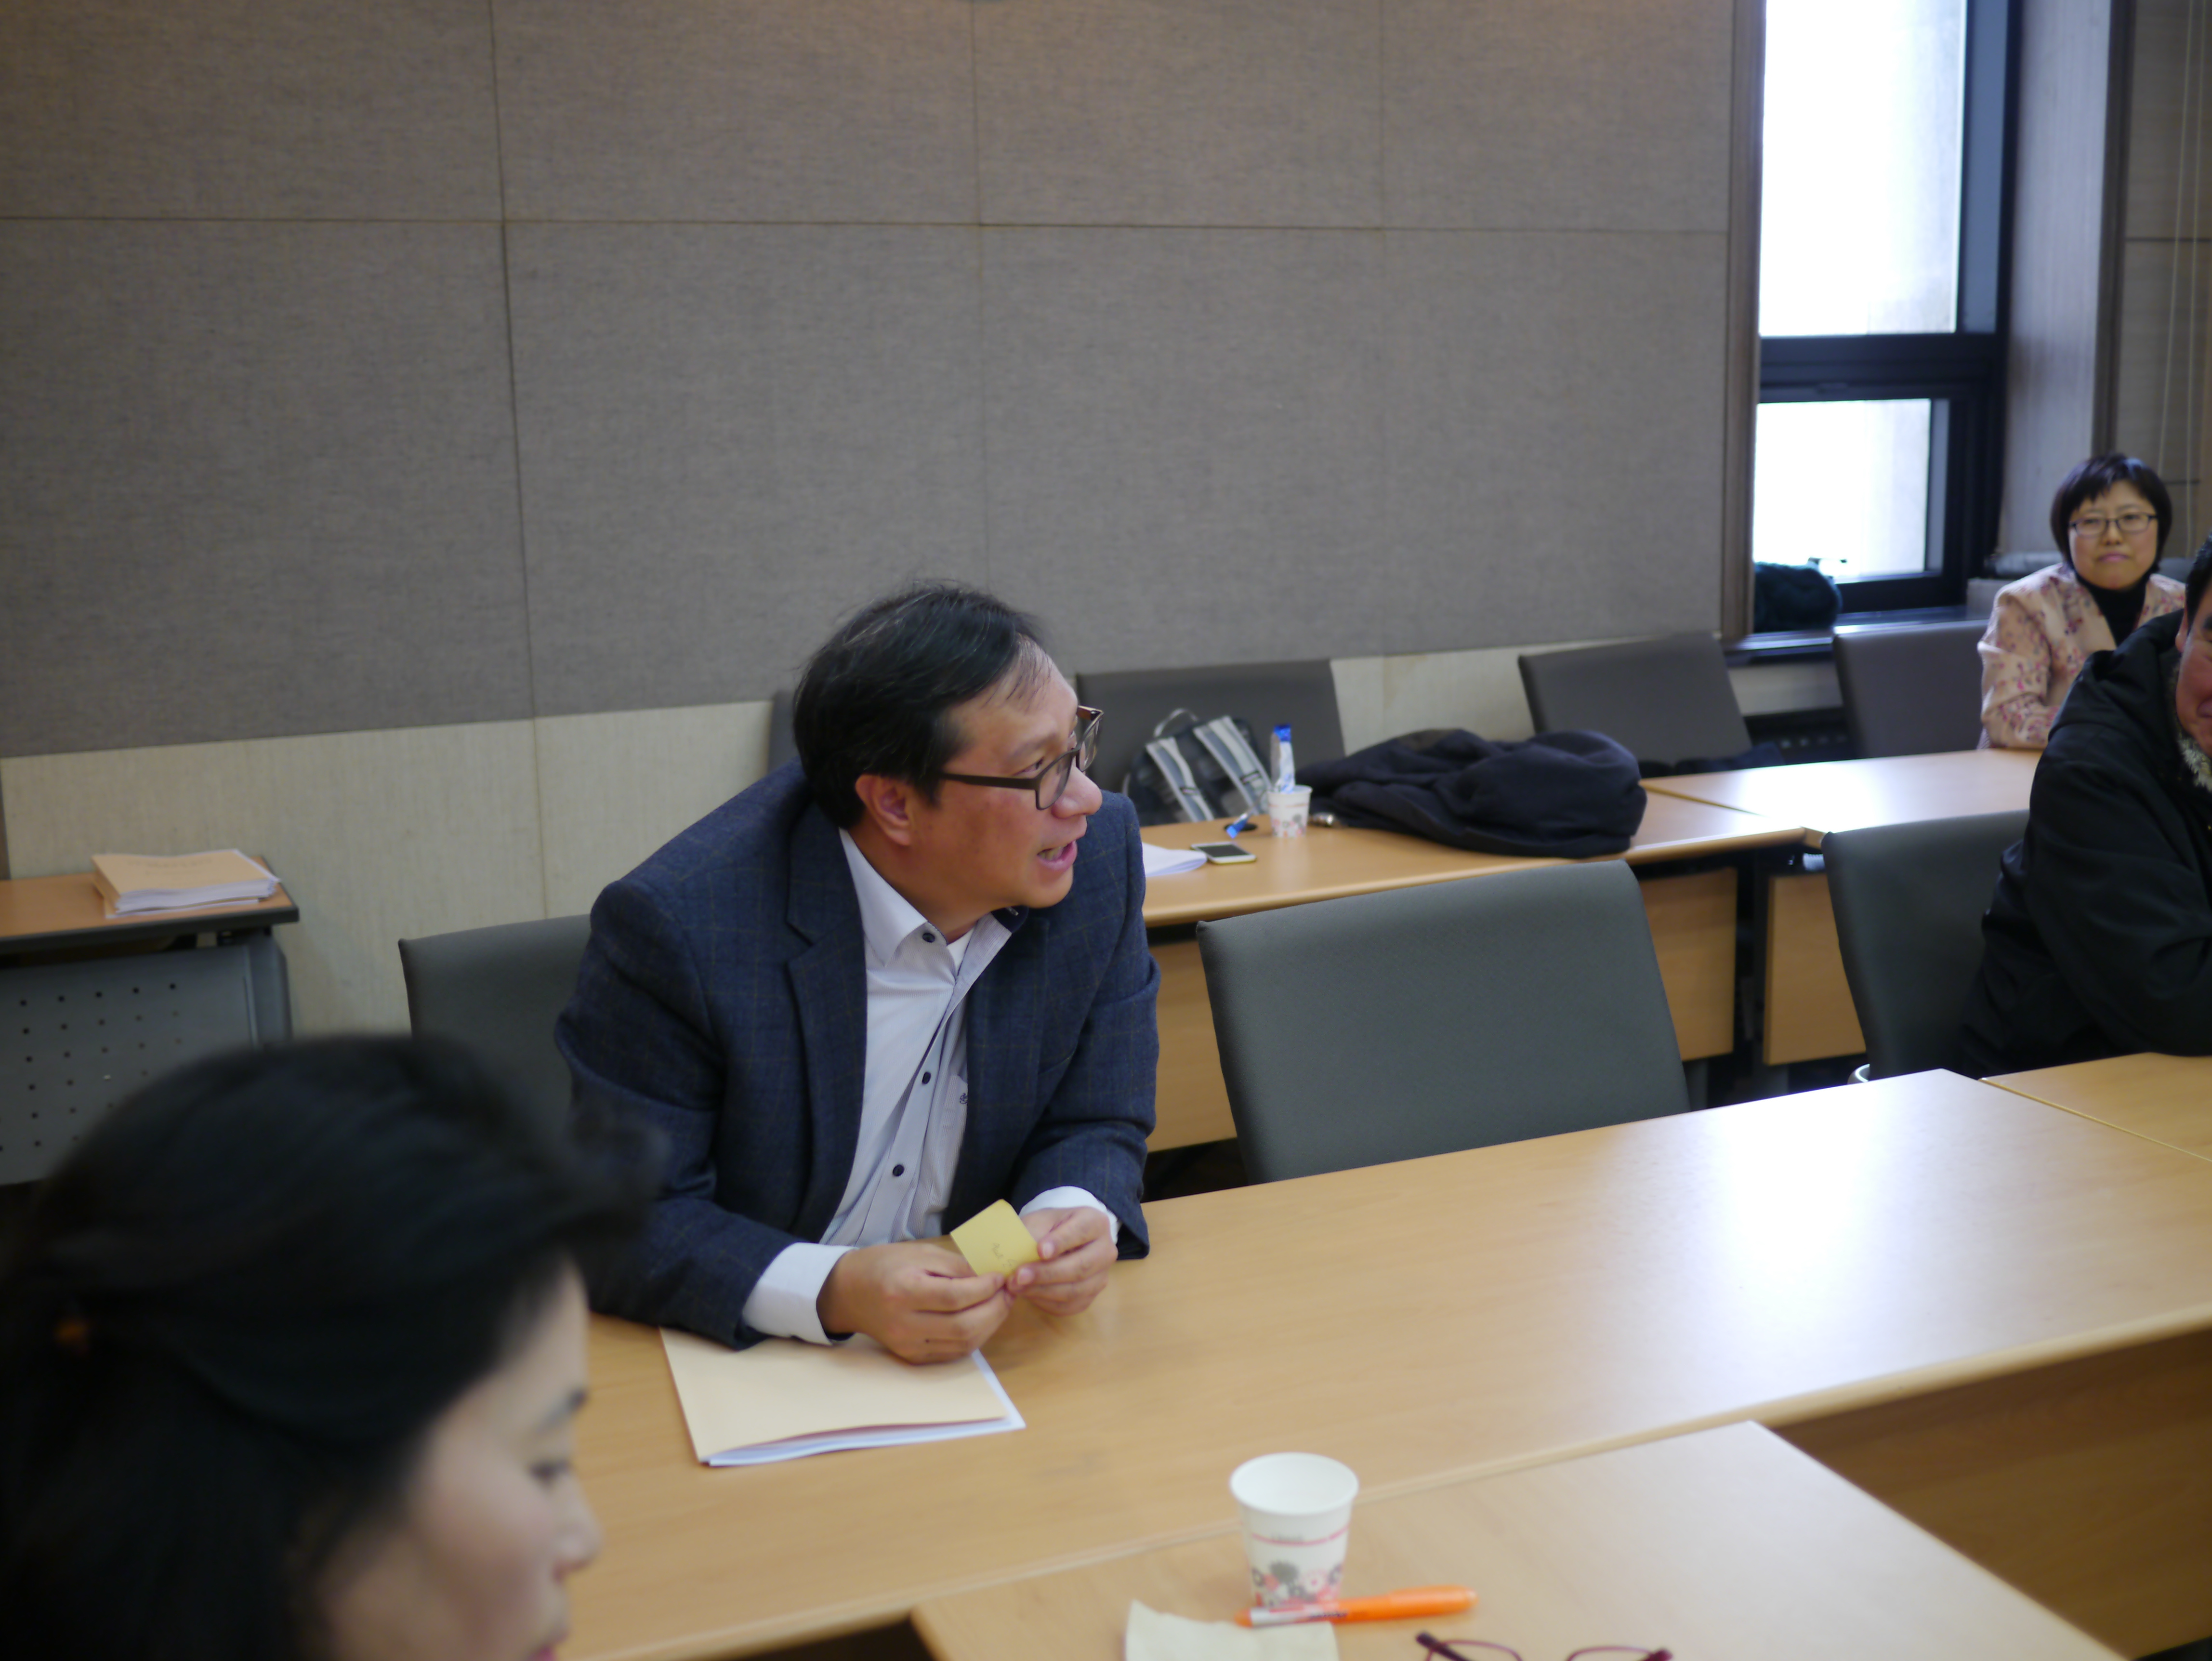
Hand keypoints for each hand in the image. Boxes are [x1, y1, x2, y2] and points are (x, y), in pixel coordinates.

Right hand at [817, 1240, 1010, 1363]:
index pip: (956, 1297)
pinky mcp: (911, 1357)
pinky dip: (973, 1338)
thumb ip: (956, 1266)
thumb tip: (991, 1277)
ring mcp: (907, 1345)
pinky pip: (952, 1353)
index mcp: (904, 1291)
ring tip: (999, 1305)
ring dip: (989, 1325)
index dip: (985, 1288)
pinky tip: (981, 1320)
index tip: (1001, 1277)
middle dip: (995, 1310)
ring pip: (962, 1344)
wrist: (849, 1292)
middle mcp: (905, 1324)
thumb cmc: (886, 1265)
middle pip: (963, 1326)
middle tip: (1008, 1293)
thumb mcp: (920, 1254)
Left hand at [1009, 1206, 1115, 1316]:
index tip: (1040, 1250)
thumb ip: (1032, 1235)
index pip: (1082, 1231)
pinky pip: (1068, 1306)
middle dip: (1047, 1273)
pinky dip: (1045, 1302)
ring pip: (1075, 1290)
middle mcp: (1105, 1250)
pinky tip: (1027, 1293)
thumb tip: (1019, 1257)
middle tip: (1019, 1275)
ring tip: (1016, 1286)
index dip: (1061, 1241)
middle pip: (1081, 1266)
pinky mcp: (1088, 1297)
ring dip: (1042, 1290)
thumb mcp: (1038, 1222)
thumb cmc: (1047, 1229)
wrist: (1056, 1244)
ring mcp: (1100, 1277)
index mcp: (1095, 1222)